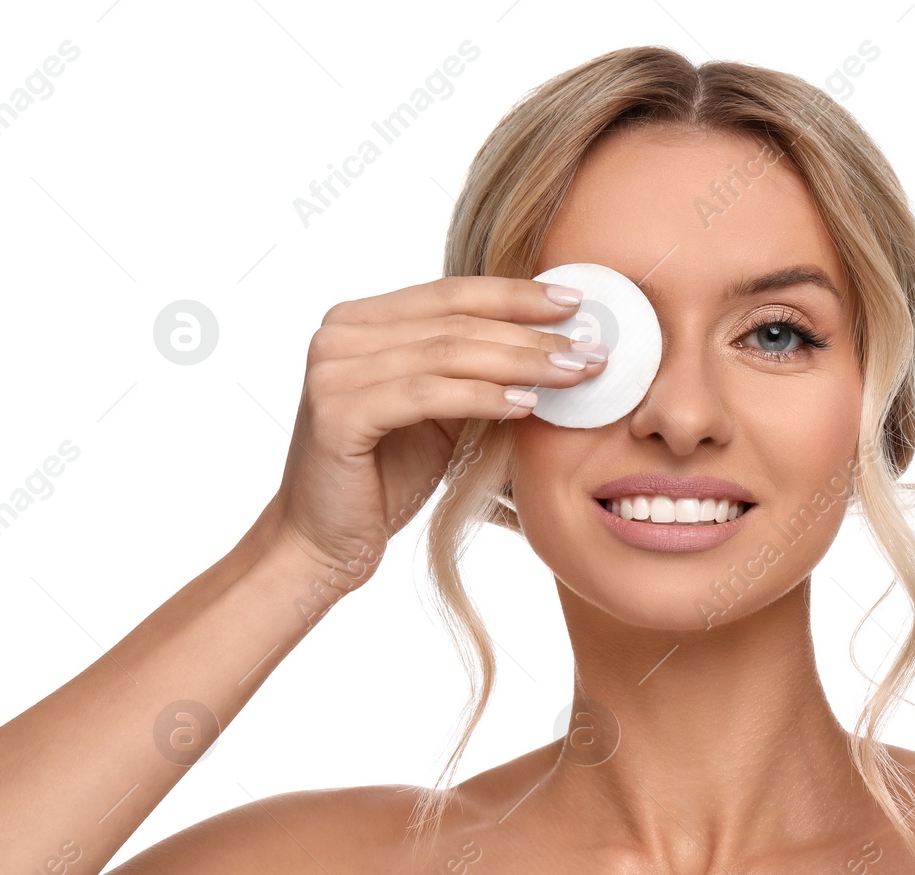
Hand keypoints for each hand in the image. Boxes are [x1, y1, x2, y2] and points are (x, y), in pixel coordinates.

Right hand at [259, 275, 604, 586]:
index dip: (516, 295)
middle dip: (531, 334)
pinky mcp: (338, 412)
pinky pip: (428, 394)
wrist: (324, 541)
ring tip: (574, 375)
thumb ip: (474, 373)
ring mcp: (333, 370)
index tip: (574, 303)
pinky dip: (484, 397)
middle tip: (590, 349)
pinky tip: (528, 406)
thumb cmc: (384, 477)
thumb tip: (552, 345)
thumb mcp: (438, 413)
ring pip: (447, 353)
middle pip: (455, 320)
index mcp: (360, 321)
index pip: (452, 293)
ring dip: (521, 362)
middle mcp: (339, 334)